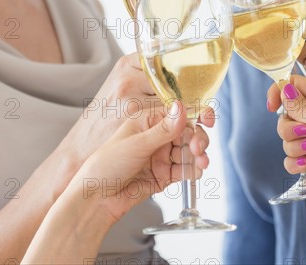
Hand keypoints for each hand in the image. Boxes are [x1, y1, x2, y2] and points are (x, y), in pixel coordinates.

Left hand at [53, 54, 210, 198]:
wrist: (97, 198)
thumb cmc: (106, 165)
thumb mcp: (136, 144)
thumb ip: (162, 129)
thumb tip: (182, 107)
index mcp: (148, 120)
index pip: (178, 113)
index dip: (196, 114)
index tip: (208, 120)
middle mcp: (157, 136)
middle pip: (187, 132)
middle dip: (197, 138)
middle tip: (199, 148)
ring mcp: (161, 155)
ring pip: (189, 151)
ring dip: (198, 155)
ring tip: (201, 163)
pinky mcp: (165, 174)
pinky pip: (185, 169)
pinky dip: (193, 170)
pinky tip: (196, 172)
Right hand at [267, 76, 305, 190]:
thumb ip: (300, 106)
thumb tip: (283, 91)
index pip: (291, 87)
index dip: (278, 94)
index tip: (272, 107)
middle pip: (285, 117)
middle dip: (288, 128)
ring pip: (288, 139)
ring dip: (293, 146)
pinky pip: (294, 159)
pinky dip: (295, 163)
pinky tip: (305, 165)